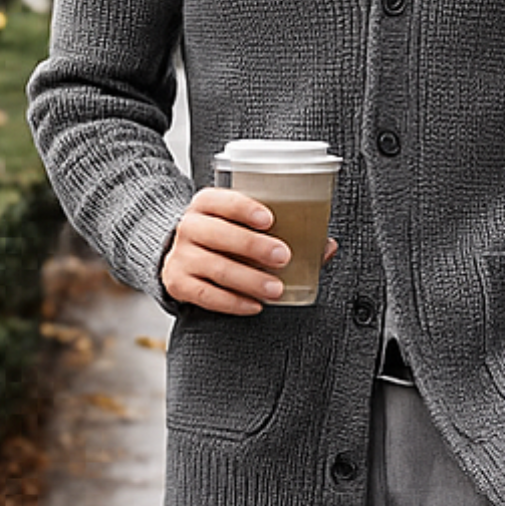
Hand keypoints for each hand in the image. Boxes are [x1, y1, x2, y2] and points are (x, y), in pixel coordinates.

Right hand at [161, 186, 336, 314]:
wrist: (179, 254)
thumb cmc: (223, 235)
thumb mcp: (243, 224)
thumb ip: (283, 231)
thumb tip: (327, 245)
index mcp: (207, 203)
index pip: (223, 200)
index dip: (245, 208)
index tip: (270, 220)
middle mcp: (189, 226)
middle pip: (219, 234)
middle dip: (253, 246)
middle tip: (283, 257)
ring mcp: (180, 256)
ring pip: (215, 267)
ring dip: (249, 280)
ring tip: (276, 289)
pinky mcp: (177, 283)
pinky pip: (206, 294)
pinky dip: (232, 302)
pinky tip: (255, 305)